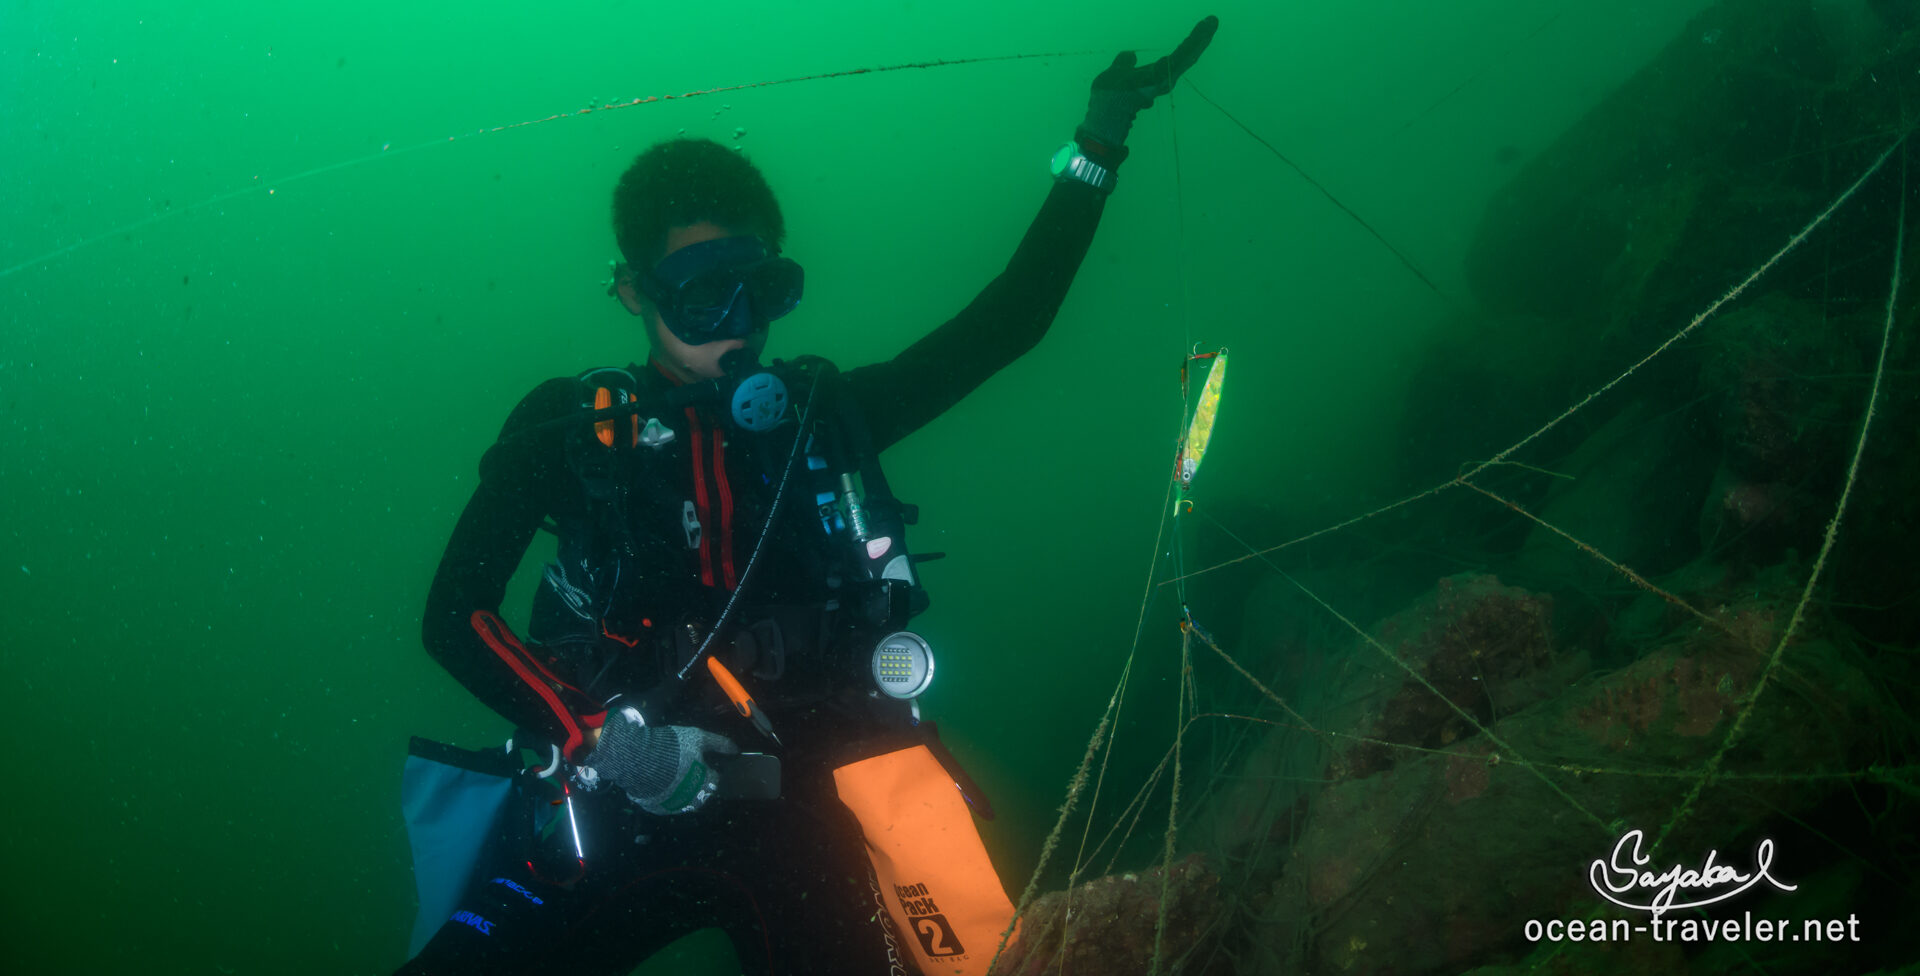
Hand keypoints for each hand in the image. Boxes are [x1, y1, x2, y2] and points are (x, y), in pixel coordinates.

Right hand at [581, 706, 739, 814]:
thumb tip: (735, 750)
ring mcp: (675, 806)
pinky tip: (661, 784)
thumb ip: (719, 744)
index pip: (715, 780)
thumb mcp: (698, 737)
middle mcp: (694, 799)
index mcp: (706, 782)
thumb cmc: (673, 747)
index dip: (710, 770)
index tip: (703, 763)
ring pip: (685, 802)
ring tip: (673, 776)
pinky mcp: (658, 809)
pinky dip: (666, 796)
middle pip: (702, 794)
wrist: (639, 759)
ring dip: (683, 792)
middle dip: (698, 783)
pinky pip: (667, 805)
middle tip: (687, 770)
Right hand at [1080, 16, 1219, 158]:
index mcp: (1161, 74)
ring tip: (1206, 27)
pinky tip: (1188, 45)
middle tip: (1212, 20)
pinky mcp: (1160, 84)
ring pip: (1185, 60)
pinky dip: (1184, 52)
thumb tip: (1130, 56)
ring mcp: (1165, 82)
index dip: (1196, 38)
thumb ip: (1125, 63)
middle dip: (1202, 38)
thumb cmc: (1112, 95)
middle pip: (1189, 56)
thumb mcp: (1117, 73)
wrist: (1109, 118)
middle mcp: (1167, 79)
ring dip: (1195, 44)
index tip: (1208, 24)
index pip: (1183, 53)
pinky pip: (1176, 65)